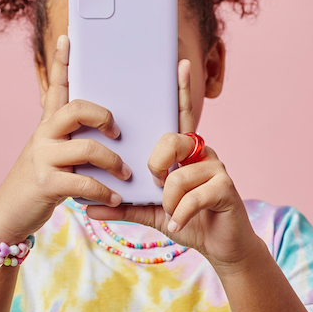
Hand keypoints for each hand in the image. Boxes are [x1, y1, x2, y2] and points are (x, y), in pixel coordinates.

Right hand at [0, 35, 130, 243]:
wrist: (11, 213)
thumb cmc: (42, 181)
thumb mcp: (54, 154)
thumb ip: (73, 139)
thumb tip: (109, 127)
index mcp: (48, 124)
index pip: (56, 86)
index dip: (62, 62)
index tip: (68, 37)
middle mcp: (43, 135)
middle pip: (77, 108)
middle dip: (104, 117)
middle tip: (117, 132)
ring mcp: (43, 157)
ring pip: (88, 147)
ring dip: (113, 162)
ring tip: (125, 174)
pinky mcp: (47, 182)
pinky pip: (84, 181)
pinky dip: (104, 190)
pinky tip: (115, 197)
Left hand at [86, 60, 261, 271]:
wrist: (221, 247)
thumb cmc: (189, 222)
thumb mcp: (151, 213)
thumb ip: (122, 206)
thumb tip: (86, 208)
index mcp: (184, 152)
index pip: (179, 116)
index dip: (180, 91)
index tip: (178, 63)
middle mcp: (202, 152)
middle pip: (171, 140)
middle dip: (156, 166)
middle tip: (156, 186)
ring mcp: (216, 168)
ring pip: (178, 174)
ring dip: (169, 200)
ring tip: (173, 214)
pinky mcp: (226, 187)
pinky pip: (193, 196)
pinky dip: (181, 215)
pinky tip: (180, 225)